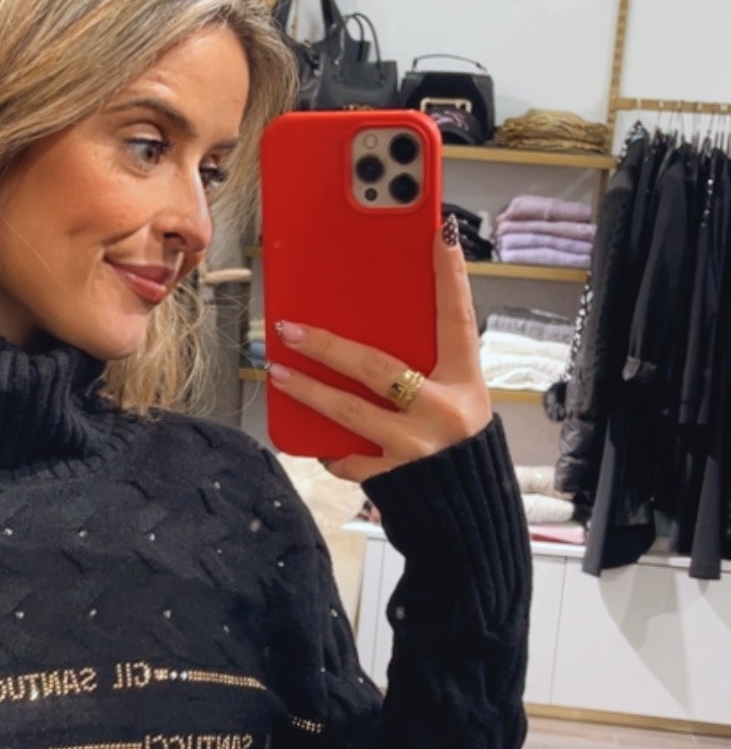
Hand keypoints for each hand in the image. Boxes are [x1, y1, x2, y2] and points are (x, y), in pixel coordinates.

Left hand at [268, 223, 491, 484]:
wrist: (469, 516)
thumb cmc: (459, 447)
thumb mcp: (459, 400)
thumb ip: (427, 369)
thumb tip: (374, 333)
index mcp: (466, 382)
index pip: (458, 318)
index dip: (451, 275)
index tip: (442, 232)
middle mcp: (445, 411)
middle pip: (377, 367)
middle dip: (328, 345)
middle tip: (290, 328)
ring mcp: (416, 446)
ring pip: (349, 411)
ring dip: (308, 391)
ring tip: (279, 373)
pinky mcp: (393, 477)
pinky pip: (348, 457)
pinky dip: (330, 448)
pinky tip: (314, 438)